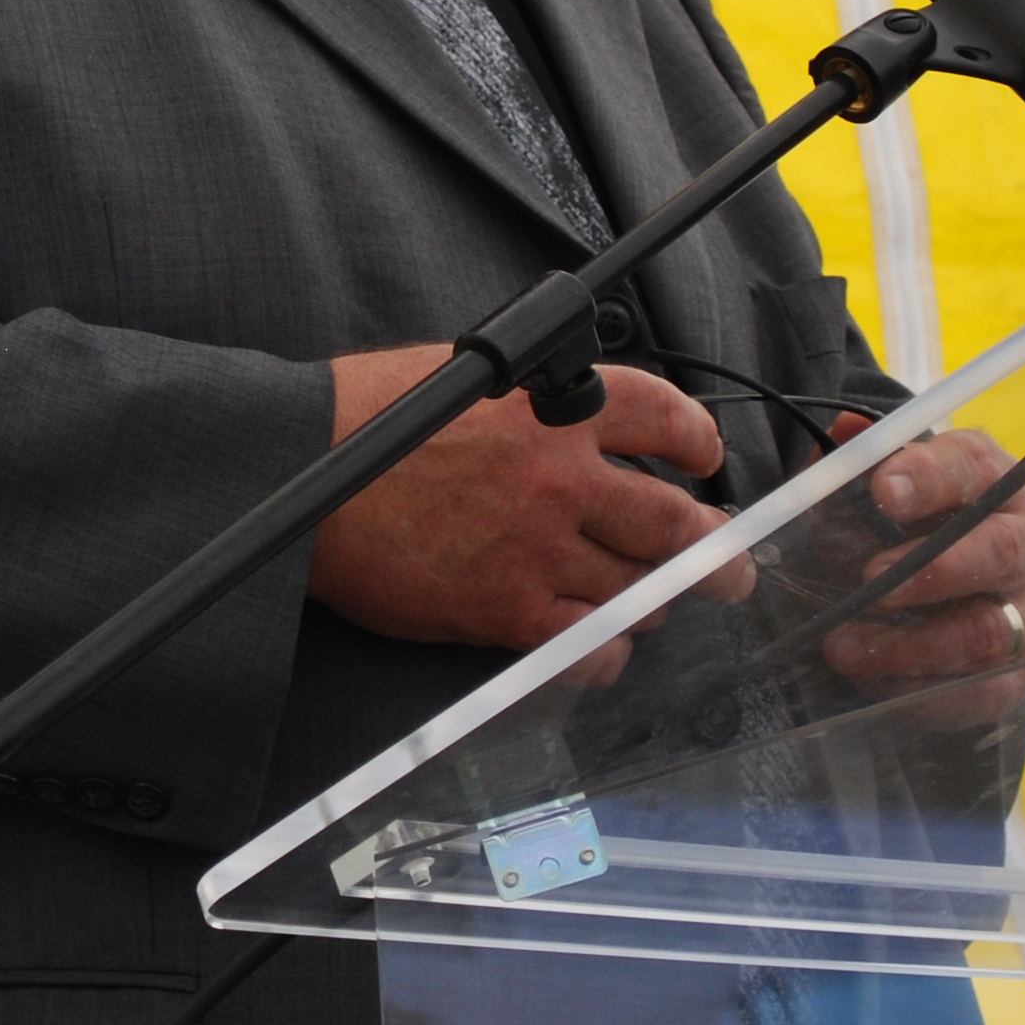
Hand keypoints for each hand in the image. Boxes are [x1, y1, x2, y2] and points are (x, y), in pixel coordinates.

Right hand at [308, 347, 755, 678]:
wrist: (296, 475)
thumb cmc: (360, 419)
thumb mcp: (460, 376)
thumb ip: (530, 398)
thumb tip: (571, 418)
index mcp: (552, 407)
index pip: (665, 417)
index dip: (698, 443)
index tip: (703, 459)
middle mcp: (560, 477)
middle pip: (677, 520)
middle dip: (716, 547)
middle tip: (729, 561)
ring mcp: (539, 548)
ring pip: (643, 588)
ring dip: (659, 597)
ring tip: (659, 600)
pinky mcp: (507, 610)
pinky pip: (591, 643)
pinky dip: (609, 648)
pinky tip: (604, 643)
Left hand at [818, 413, 1024, 723]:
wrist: (921, 599)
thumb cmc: (888, 527)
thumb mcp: (862, 488)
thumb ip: (851, 462)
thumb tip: (848, 431)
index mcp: (985, 481)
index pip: (972, 465)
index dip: (931, 476)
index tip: (884, 491)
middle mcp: (1018, 542)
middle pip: (1002, 550)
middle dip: (934, 568)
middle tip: (869, 579)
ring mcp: (1023, 612)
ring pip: (987, 631)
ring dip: (911, 643)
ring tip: (843, 646)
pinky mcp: (1011, 675)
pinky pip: (979, 691)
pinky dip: (918, 689)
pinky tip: (869, 679)